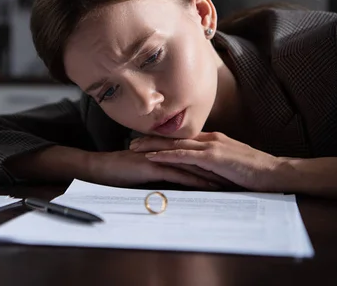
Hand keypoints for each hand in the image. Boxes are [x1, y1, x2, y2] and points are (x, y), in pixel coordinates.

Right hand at [87, 149, 223, 189]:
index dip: (211, 160)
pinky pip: (178, 174)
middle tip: (236, 173)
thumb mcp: (146, 169)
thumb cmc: (120, 170)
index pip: (193, 154)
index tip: (228, 168)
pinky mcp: (153, 168)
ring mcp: (159, 158)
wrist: (100, 168)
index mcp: (165, 149)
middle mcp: (165, 150)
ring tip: (229, 182)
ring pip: (192, 165)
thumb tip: (176, 178)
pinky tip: (207, 186)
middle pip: (198, 157)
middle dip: (217, 166)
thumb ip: (162, 169)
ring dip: (211, 174)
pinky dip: (194, 180)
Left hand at [130, 132, 283, 191]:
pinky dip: (167, 155)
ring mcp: (212, 146)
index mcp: (214, 140)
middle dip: (152, 138)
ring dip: (153, 145)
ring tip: (134, 147)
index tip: (145, 138)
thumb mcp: (231, 165)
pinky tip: (152, 157)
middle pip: (174, 137)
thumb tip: (201, 170)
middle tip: (132, 140)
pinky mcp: (214, 157)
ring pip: (175, 144)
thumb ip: (215, 164)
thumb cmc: (256, 172)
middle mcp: (210, 139)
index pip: (183, 136)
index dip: (163, 137)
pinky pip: (185, 156)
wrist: (275, 172)